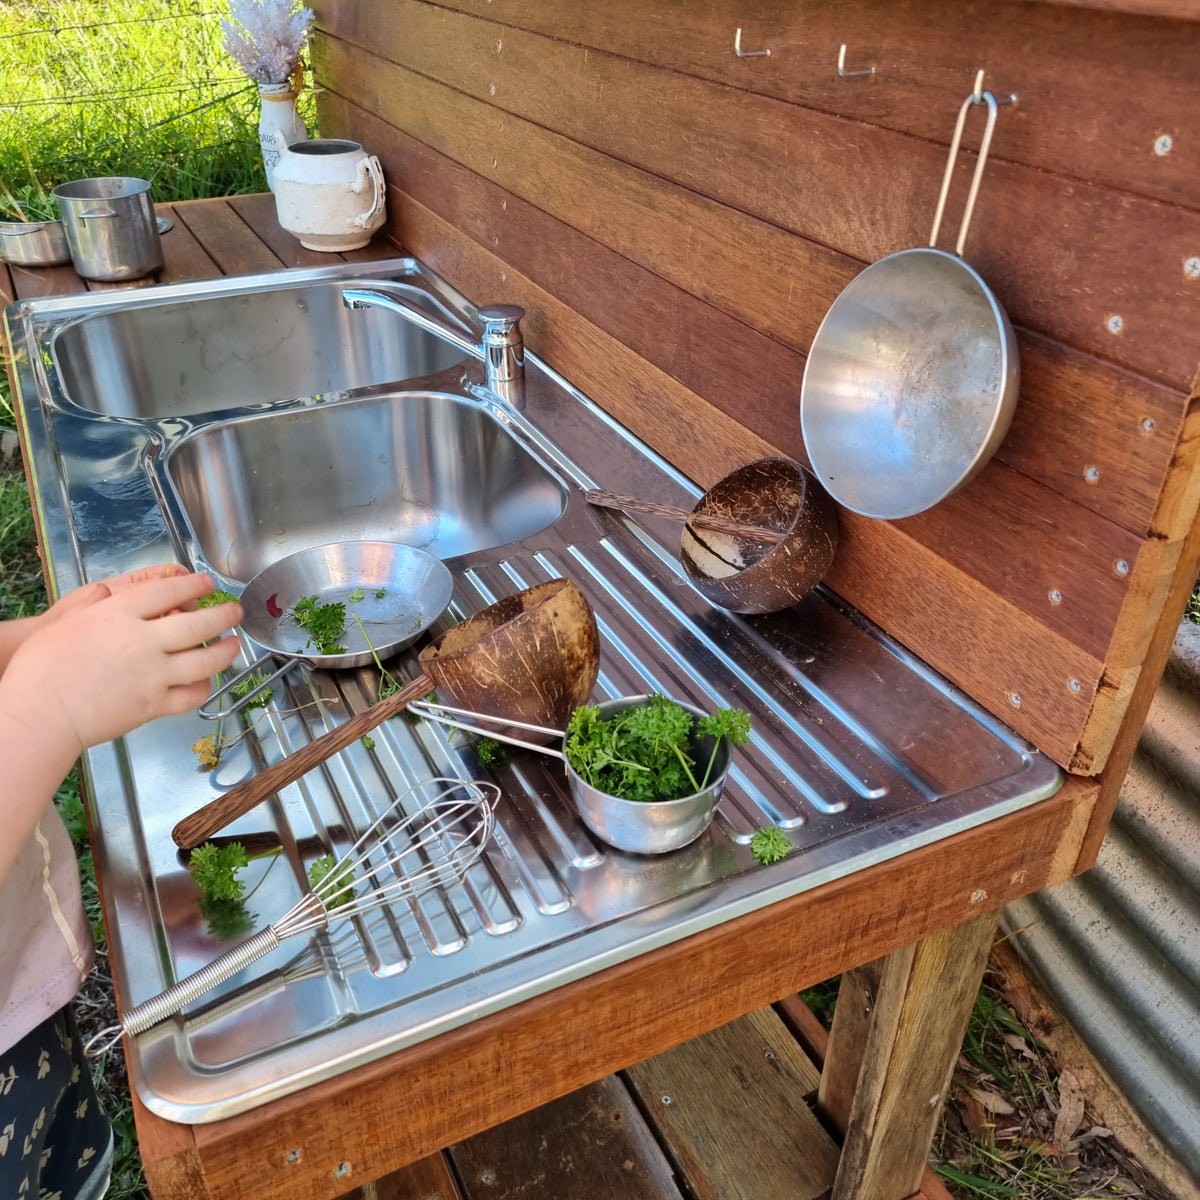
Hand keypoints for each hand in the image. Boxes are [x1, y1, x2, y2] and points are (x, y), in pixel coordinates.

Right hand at [2, 572, 242, 758]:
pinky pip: (192, 695)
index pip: (168, 591)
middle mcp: (143, 642)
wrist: (39, 715)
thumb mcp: (64, 620)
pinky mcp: (154, 706)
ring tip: (234, 643)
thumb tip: (114, 592)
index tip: (206, 584)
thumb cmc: (40, 668)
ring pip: (206, 660)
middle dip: (224, 615)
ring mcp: (153, 675)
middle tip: (235, 611)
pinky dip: (205, 686)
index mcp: (118, 615)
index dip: (194, 585)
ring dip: (226, 650)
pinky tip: (207, 680)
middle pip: (199, 623)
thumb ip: (95, 602)